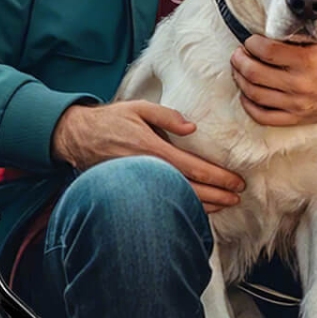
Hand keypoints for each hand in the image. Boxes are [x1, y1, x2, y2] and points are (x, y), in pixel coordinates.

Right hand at [50, 100, 244, 211]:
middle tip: (238, 196)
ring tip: (226, 204)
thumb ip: (166, 115)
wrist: (77, 139)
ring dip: (205, 205)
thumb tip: (191, 127)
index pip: (193, 167)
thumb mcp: (138, 108)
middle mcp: (148, 170)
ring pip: (178, 201)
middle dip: (218, 195)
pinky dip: (184, 208)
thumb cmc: (111, 121)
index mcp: (152, 148)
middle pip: (190, 190)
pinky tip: (200, 209)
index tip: (236, 182)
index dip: (218, 177)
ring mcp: (140, 184)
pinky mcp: (134, 192)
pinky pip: (163, 204)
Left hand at [230, 22, 316, 127]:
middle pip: (254, 73)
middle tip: (239, 54)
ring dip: (240, 80)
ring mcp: (298, 103)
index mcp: (308, 58)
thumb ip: (315, 15)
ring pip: (254, 94)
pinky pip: (263, 116)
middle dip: (239, 61)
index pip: (265, 50)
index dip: (251, 43)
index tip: (251, 40)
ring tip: (240, 70)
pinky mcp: (297, 117)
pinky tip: (248, 94)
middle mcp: (301, 82)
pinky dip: (249, 106)